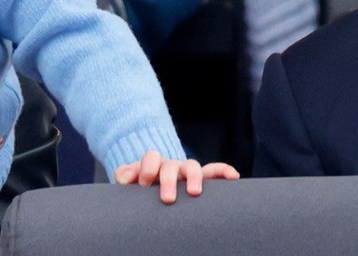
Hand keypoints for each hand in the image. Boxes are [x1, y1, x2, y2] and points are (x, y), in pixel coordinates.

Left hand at [114, 150, 240, 203]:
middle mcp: (171, 165)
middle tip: (166, 199)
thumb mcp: (130, 179)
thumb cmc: (141, 184)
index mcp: (153, 163)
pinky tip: (233, 176)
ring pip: (193, 167)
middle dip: (169, 181)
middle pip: (172, 165)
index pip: (152, 158)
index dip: (147, 169)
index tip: (144, 184)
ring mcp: (186, 172)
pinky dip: (223, 171)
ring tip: (193, 192)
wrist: (153, 185)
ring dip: (193, 178)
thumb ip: (125, 174)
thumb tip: (124, 178)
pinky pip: (214, 172)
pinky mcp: (201, 180)